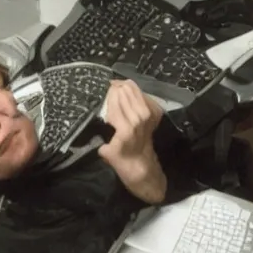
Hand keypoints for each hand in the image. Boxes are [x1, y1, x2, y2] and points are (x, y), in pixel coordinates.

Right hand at [99, 81, 165, 203]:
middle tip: (109, 86)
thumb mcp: (107, 152)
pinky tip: (130, 92)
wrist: (143, 167)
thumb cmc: (123, 162)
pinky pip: (144, 96)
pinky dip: (137, 92)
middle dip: (116, 87)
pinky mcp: (155, 115)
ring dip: (126, 87)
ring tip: (118, 85)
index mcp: (125, 127)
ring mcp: (149, 116)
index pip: (115, 100)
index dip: (108, 92)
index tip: (102, 88)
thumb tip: (97, 123)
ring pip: (136, 91)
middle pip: (125, 92)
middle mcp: (138, 118)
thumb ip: (100, 138)